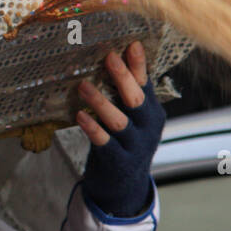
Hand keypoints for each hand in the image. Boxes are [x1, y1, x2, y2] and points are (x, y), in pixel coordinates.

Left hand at [76, 42, 164, 217]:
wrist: (124, 186)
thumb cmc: (123, 141)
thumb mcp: (131, 118)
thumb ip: (126, 94)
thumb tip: (115, 57)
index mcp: (151, 112)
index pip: (146, 84)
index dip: (139, 65)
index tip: (130, 44)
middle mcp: (148, 127)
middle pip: (136, 99)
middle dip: (123, 77)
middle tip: (109, 57)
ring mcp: (135, 146)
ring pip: (119, 121)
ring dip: (100, 102)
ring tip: (83, 86)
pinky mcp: (118, 161)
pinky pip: (104, 142)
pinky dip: (92, 128)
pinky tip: (79, 116)